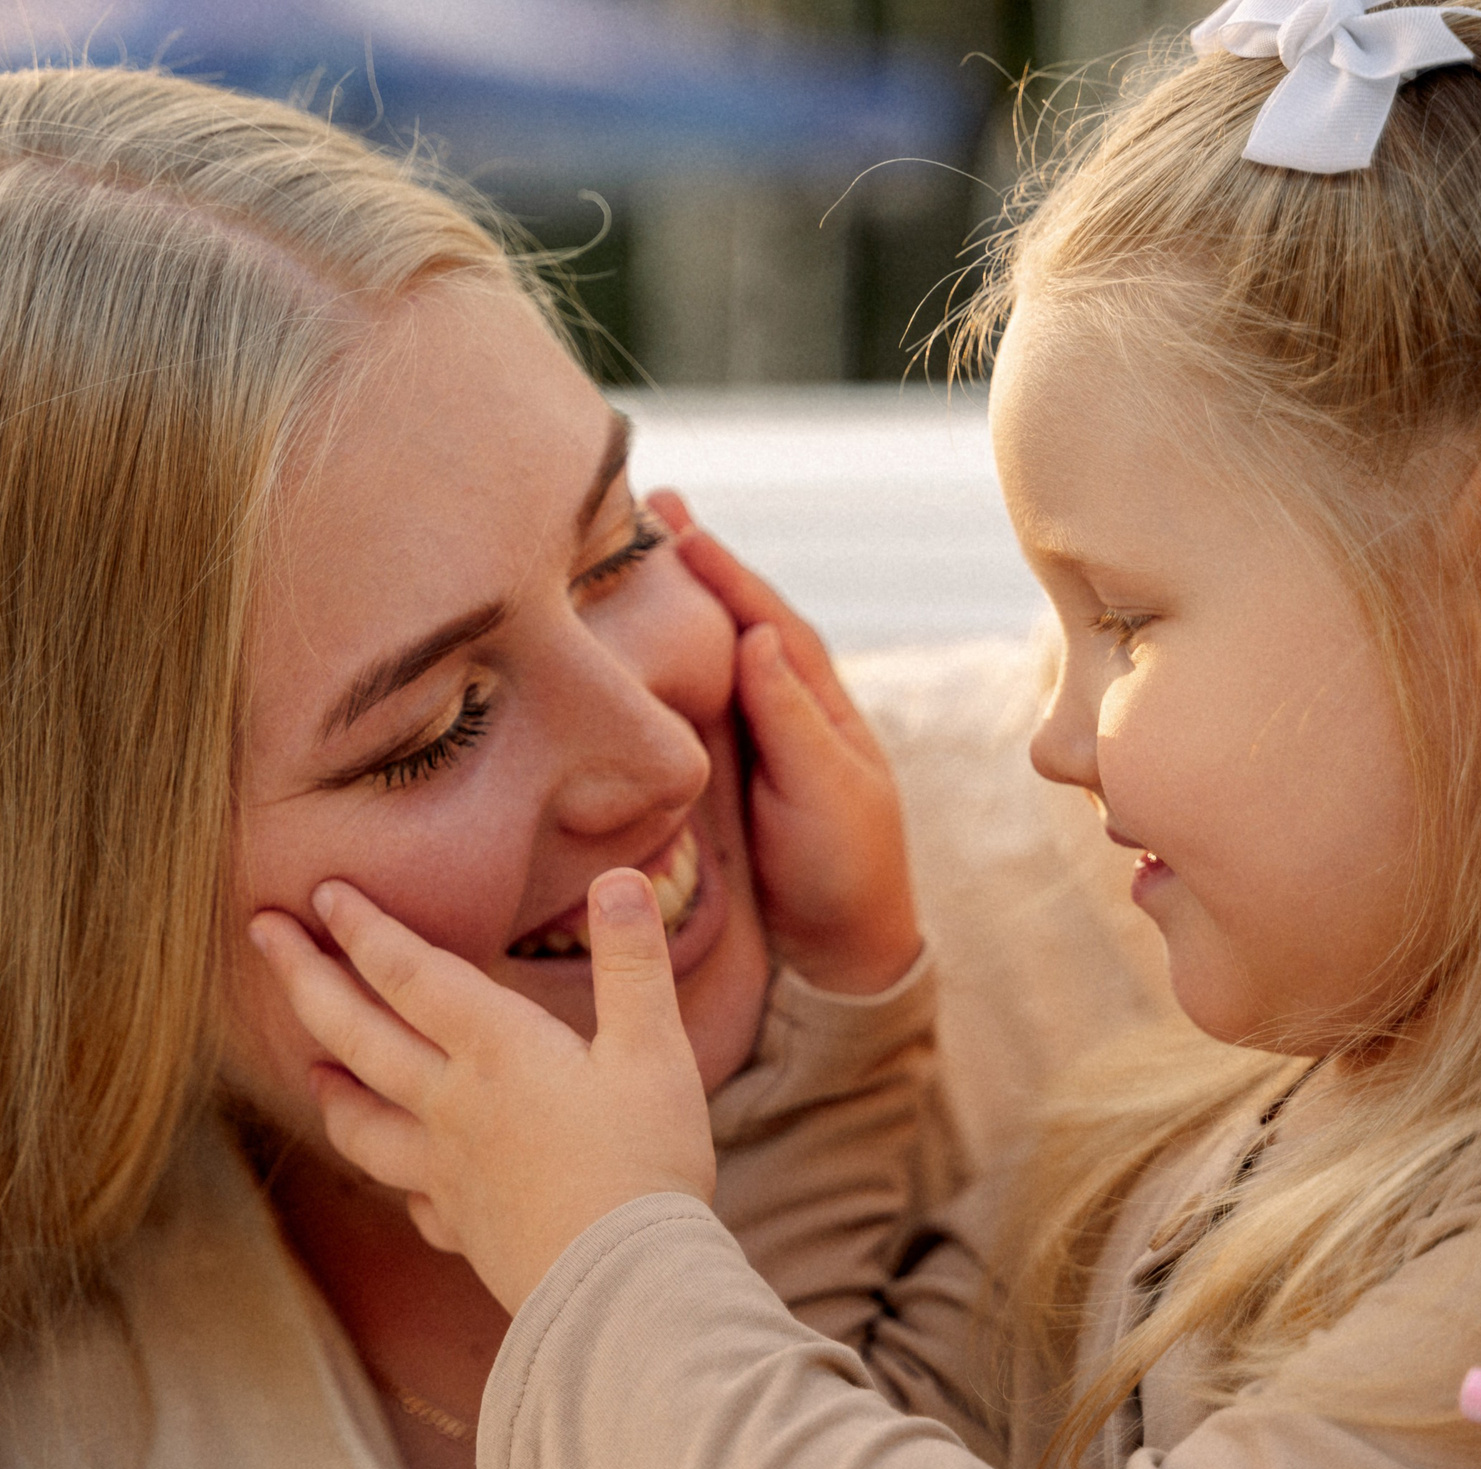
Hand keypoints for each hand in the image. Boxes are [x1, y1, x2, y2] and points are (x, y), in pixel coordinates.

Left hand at [248, 871, 714, 1308]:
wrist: (624, 1289)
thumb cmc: (645, 1165)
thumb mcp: (655, 1051)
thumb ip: (633, 961)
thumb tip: (620, 878)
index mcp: (498, 1052)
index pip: (411, 974)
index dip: (364, 928)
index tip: (322, 891)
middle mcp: (454, 1107)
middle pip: (358, 1036)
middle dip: (305, 978)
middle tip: (262, 933)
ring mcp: (449, 1174)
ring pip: (362, 1125)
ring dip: (330, 1088)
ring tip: (310, 1070)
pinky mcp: (464, 1230)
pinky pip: (415, 1200)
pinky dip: (400, 1182)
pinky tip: (409, 1185)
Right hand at [649, 490, 919, 995]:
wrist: (838, 952)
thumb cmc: (844, 870)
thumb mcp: (828, 791)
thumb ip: (792, 716)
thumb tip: (758, 632)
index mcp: (821, 705)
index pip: (768, 618)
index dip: (726, 570)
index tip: (679, 523)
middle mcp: (787, 711)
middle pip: (737, 620)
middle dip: (698, 565)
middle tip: (650, 504)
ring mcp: (755, 743)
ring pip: (713, 657)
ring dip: (680, 604)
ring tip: (636, 549)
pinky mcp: (724, 778)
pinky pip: (691, 706)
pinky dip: (668, 664)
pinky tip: (635, 639)